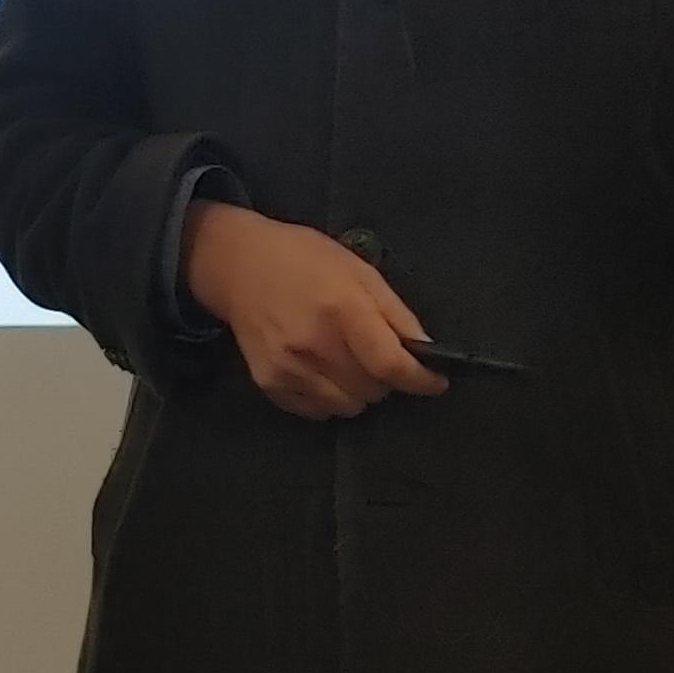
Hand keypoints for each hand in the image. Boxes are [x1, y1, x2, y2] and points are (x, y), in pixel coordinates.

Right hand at [182, 204, 447, 419]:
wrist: (237, 266)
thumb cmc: (303, 260)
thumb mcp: (358, 269)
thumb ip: (394, 312)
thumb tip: (425, 349)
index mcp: (342, 309)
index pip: (391, 364)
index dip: (420, 380)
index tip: (436, 382)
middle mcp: (314, 344)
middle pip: (373, 391)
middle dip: (386, 379)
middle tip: (377, 356)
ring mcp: (288, 368)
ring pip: (348, 407)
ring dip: (359, 392)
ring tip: (348, 363)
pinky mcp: (269, 384)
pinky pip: (317, 412)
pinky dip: (330, 399)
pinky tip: (322, 370)